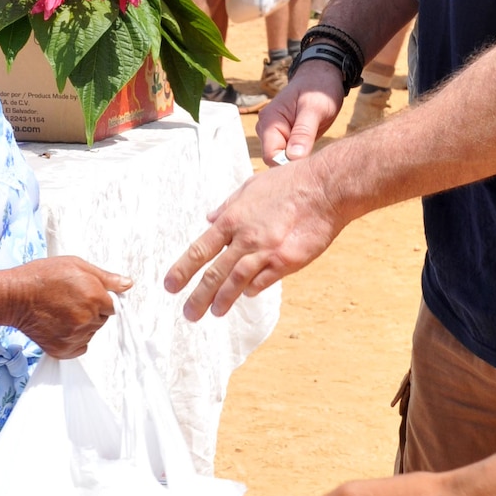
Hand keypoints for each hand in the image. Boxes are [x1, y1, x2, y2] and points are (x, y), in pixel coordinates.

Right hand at [10, 257, 131, 356]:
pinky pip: (80, 347)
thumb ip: (105, 278)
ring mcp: (76, 336)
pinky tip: (60, 326)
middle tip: (69, 301)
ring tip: (61, 312)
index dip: (99, 299)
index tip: (84, 294)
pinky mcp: (63, 350)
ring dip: (82, 325)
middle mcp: (88, 319)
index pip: (113, 306)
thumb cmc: (43, 276)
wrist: (14, 296)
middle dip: (91, 311)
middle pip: (102, 320)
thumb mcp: (76, 265)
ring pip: (91, 332)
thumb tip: (127, 284)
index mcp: (95, 298)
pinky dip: (74, 339)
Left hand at [164, 153, 343, 319]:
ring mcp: (265, 252)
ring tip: (214, 312)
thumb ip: (229, 204)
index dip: (182, 270)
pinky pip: (263, 282)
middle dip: (198, 297)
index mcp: (232, 219)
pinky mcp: (286, 262)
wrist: (325, 188)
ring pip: (236, 283)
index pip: (200, 251)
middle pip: (214, 274)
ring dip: (222, 300)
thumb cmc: (290, 182)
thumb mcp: (251, 186)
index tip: (171, 286)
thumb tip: (210, 218)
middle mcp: (245, 238)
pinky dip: (252, 290)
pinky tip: (247, 295)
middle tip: (188, 314)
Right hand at [257, 59, 343, 160]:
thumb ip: (304, 132)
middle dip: (294, 165)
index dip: (288, 166)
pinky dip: (301, 157)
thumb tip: (293, 157)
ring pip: (282, 160)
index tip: (309, 167)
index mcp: (269, 121)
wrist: (322, 76)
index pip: (271, 156)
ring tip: (316, 154)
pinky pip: (289, 155)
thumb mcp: (315, 109)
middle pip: (274, 161)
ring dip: (298, 162)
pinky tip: (314, 152)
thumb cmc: (319, 88)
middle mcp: (267, 129)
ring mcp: (275, 134)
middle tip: (317, 163)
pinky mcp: (286, 137)